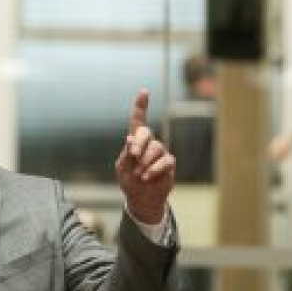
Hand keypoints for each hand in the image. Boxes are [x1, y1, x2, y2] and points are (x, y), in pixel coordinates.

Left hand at [115, 89, 174, 223]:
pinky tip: (147, 176)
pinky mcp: (169, 164)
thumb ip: (126, 153)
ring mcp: (160, 153)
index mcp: (135, 141)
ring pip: (156, 148)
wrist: (140, 198)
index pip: (138, 120)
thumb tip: (129, 138)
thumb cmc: (129, 180)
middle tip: (132, 154)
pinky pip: (165, 161)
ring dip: (144, 161)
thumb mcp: (122, 167)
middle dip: (138, 142)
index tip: (144, 91)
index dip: (141, 106)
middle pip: (146, 132)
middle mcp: (149, 143)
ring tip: (139, 174)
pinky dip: (154, 169)